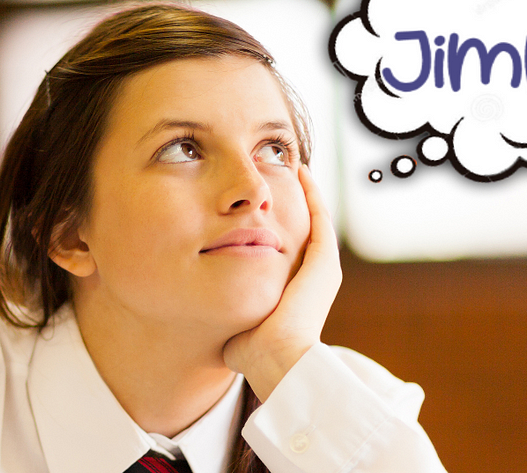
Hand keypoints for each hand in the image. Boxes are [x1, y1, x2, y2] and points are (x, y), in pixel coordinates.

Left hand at [222, 164, 341, 401]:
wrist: (276, 360)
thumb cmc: (249, 351)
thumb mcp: (233, 320)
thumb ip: (222, 308)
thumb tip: (201, 306)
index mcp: (292, 292)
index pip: (284, 251)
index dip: (272, 228)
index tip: (257, 207)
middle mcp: (311, 279)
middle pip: (302, 231)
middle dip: (291, 205)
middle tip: (277, 175)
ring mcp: (322, 271)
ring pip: (315, 220)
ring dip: (306, 194)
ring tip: (293, 167)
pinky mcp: (325, 264)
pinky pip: (321, 219)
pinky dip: (314, 196)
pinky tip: (302, 174)